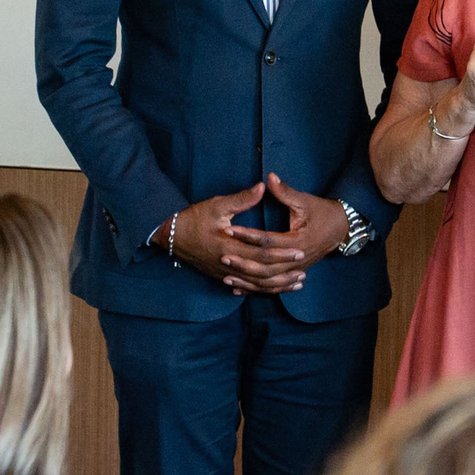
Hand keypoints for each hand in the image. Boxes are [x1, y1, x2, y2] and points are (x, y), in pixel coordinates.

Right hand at [149, 183, 306, 292]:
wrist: (170, 236)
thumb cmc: (193, 219)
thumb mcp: (217, 206)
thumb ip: (242, 199)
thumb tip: (263, 186)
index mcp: (229, 247)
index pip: (262, 254)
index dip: (282, 253)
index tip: (300, 249)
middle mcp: (228, 265)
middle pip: (262, 273)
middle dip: (285, 271)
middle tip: (304, 268)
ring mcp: (224, 274)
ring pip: (255, 284)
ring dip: (277, 284)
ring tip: (297, 283)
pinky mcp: (222, 276)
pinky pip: (246, 287)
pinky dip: (262, 288)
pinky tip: (274, 288)